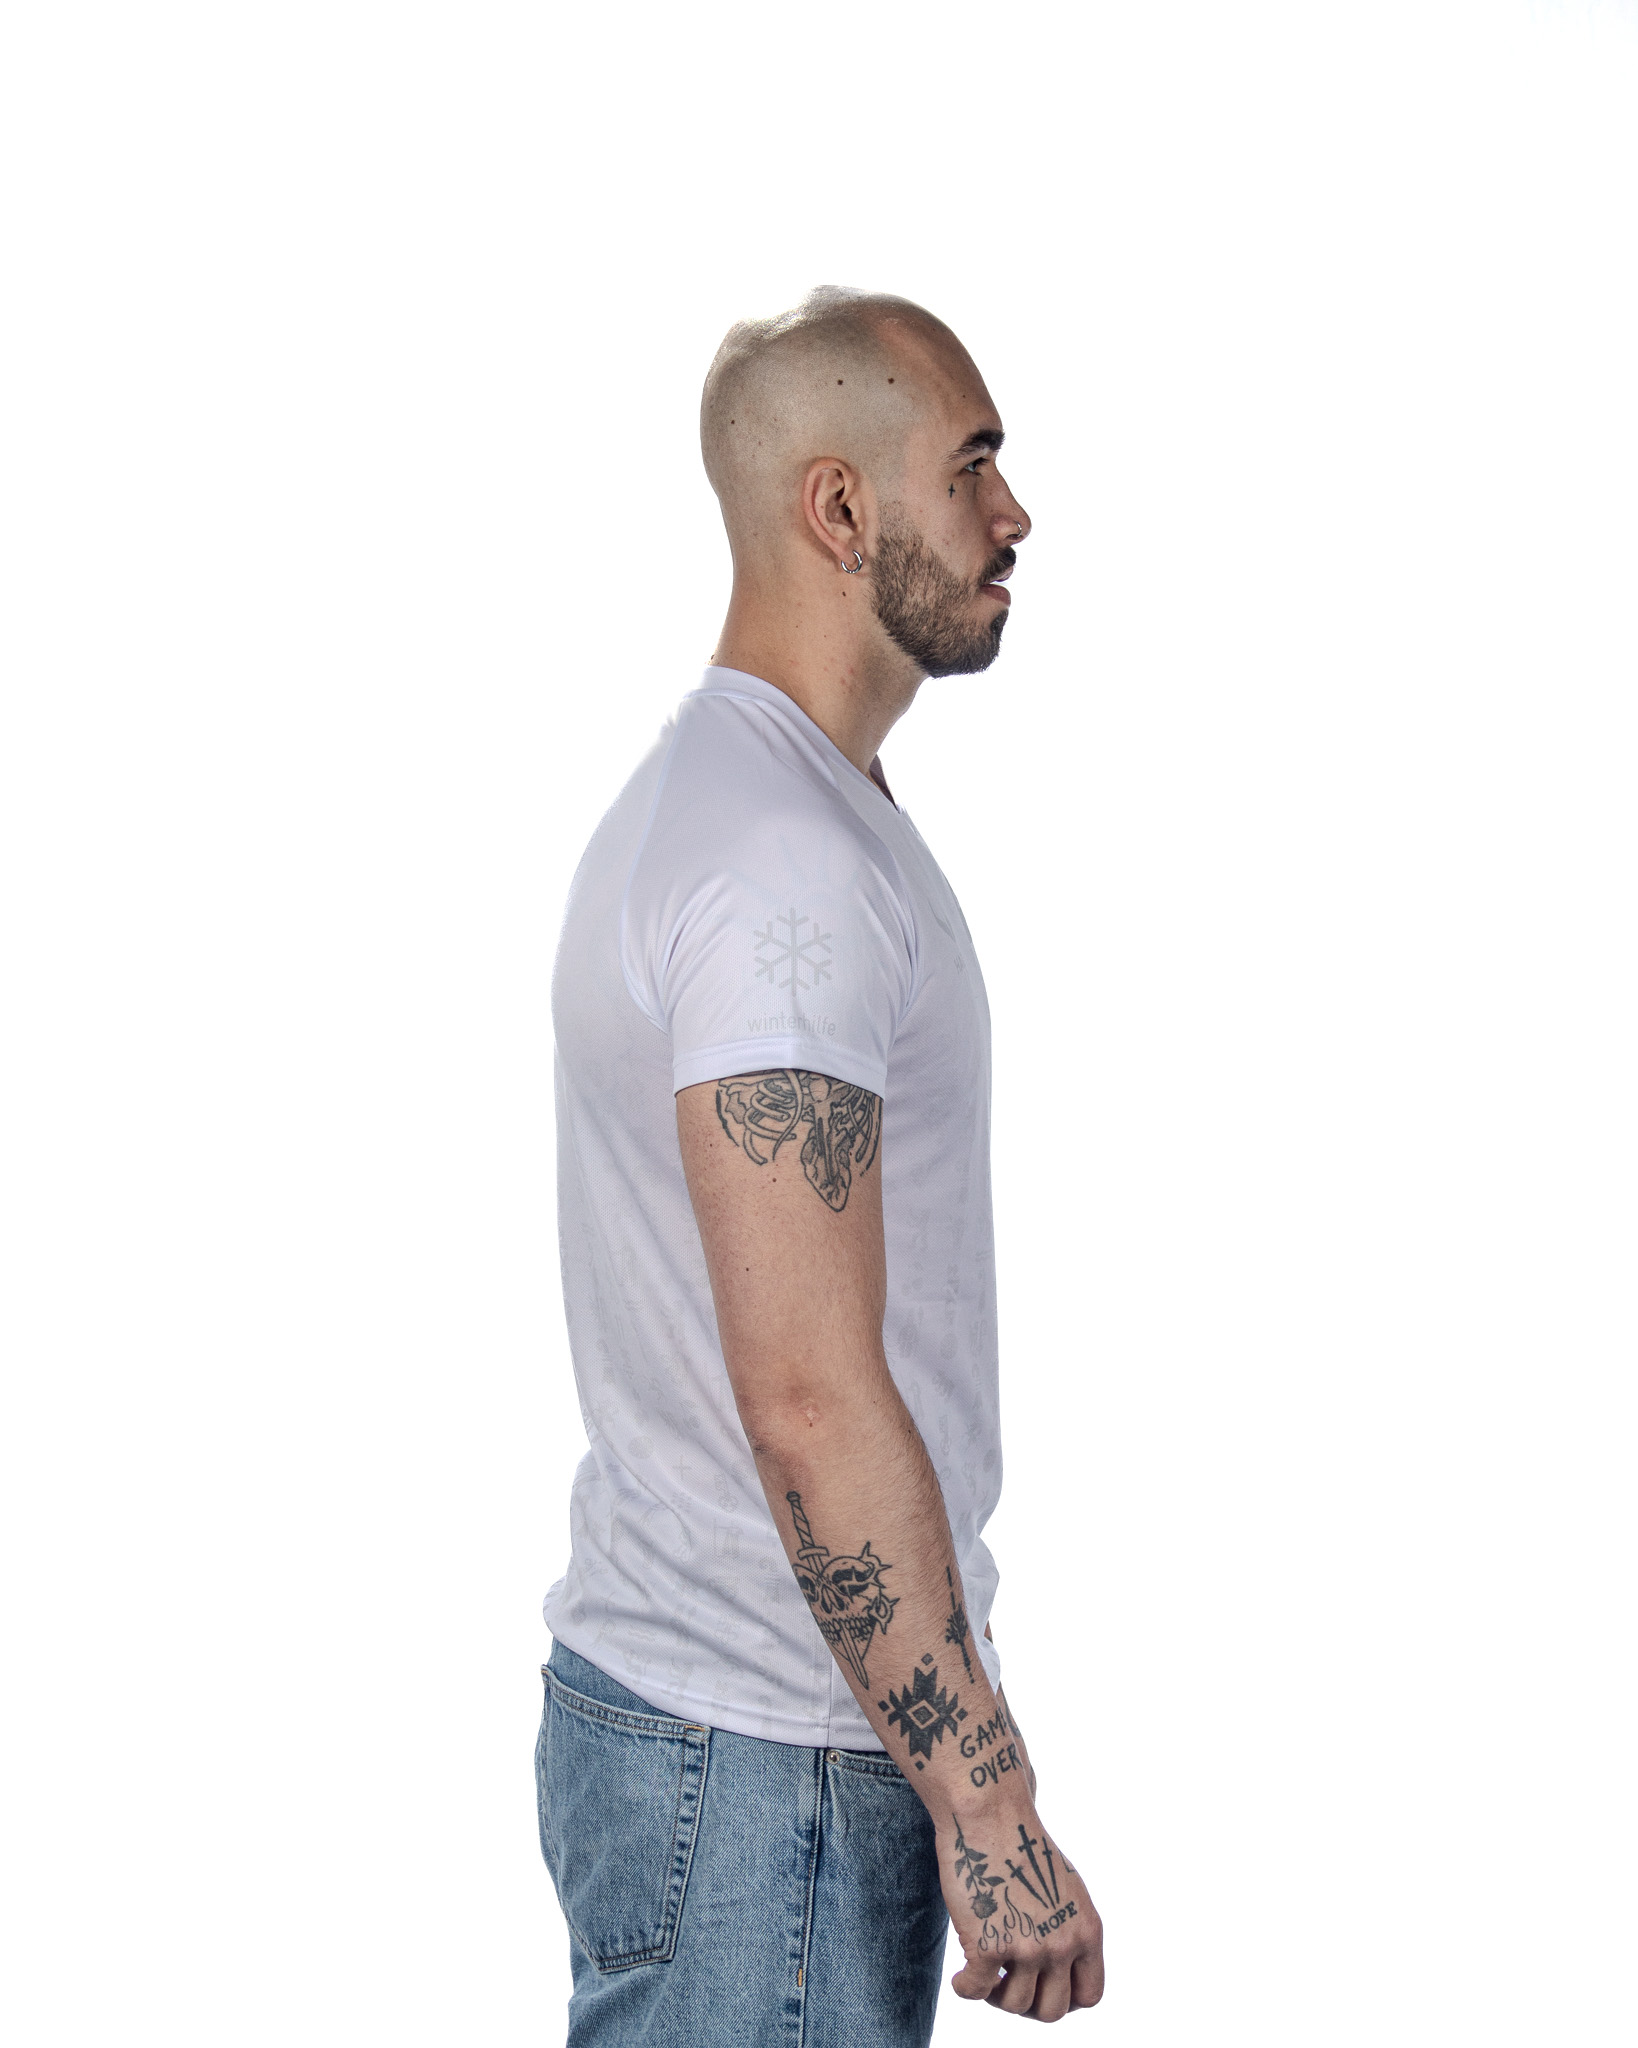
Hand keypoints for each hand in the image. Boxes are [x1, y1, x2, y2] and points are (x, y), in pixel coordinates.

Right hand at [941, 1803, 1103, 2021]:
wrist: (990, 1813)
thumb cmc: (1020, 1843)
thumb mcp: (1064, 1888)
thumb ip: (1066, 1929)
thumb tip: (1054, 1970)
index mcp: (1086, 1930)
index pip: (1089, 1995)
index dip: (1065, 2000)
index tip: (1042, 1988)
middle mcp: (1062, 1944)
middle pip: (1051, 2011)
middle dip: (1027, 2005)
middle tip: (1008, 1984)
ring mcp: (1026, 1948)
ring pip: (1013, 2005)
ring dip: (995, 1996)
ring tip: (985, 1973)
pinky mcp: (987, 1945)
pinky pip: (975, 1993)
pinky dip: (964, 1988)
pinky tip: (960, 1975)